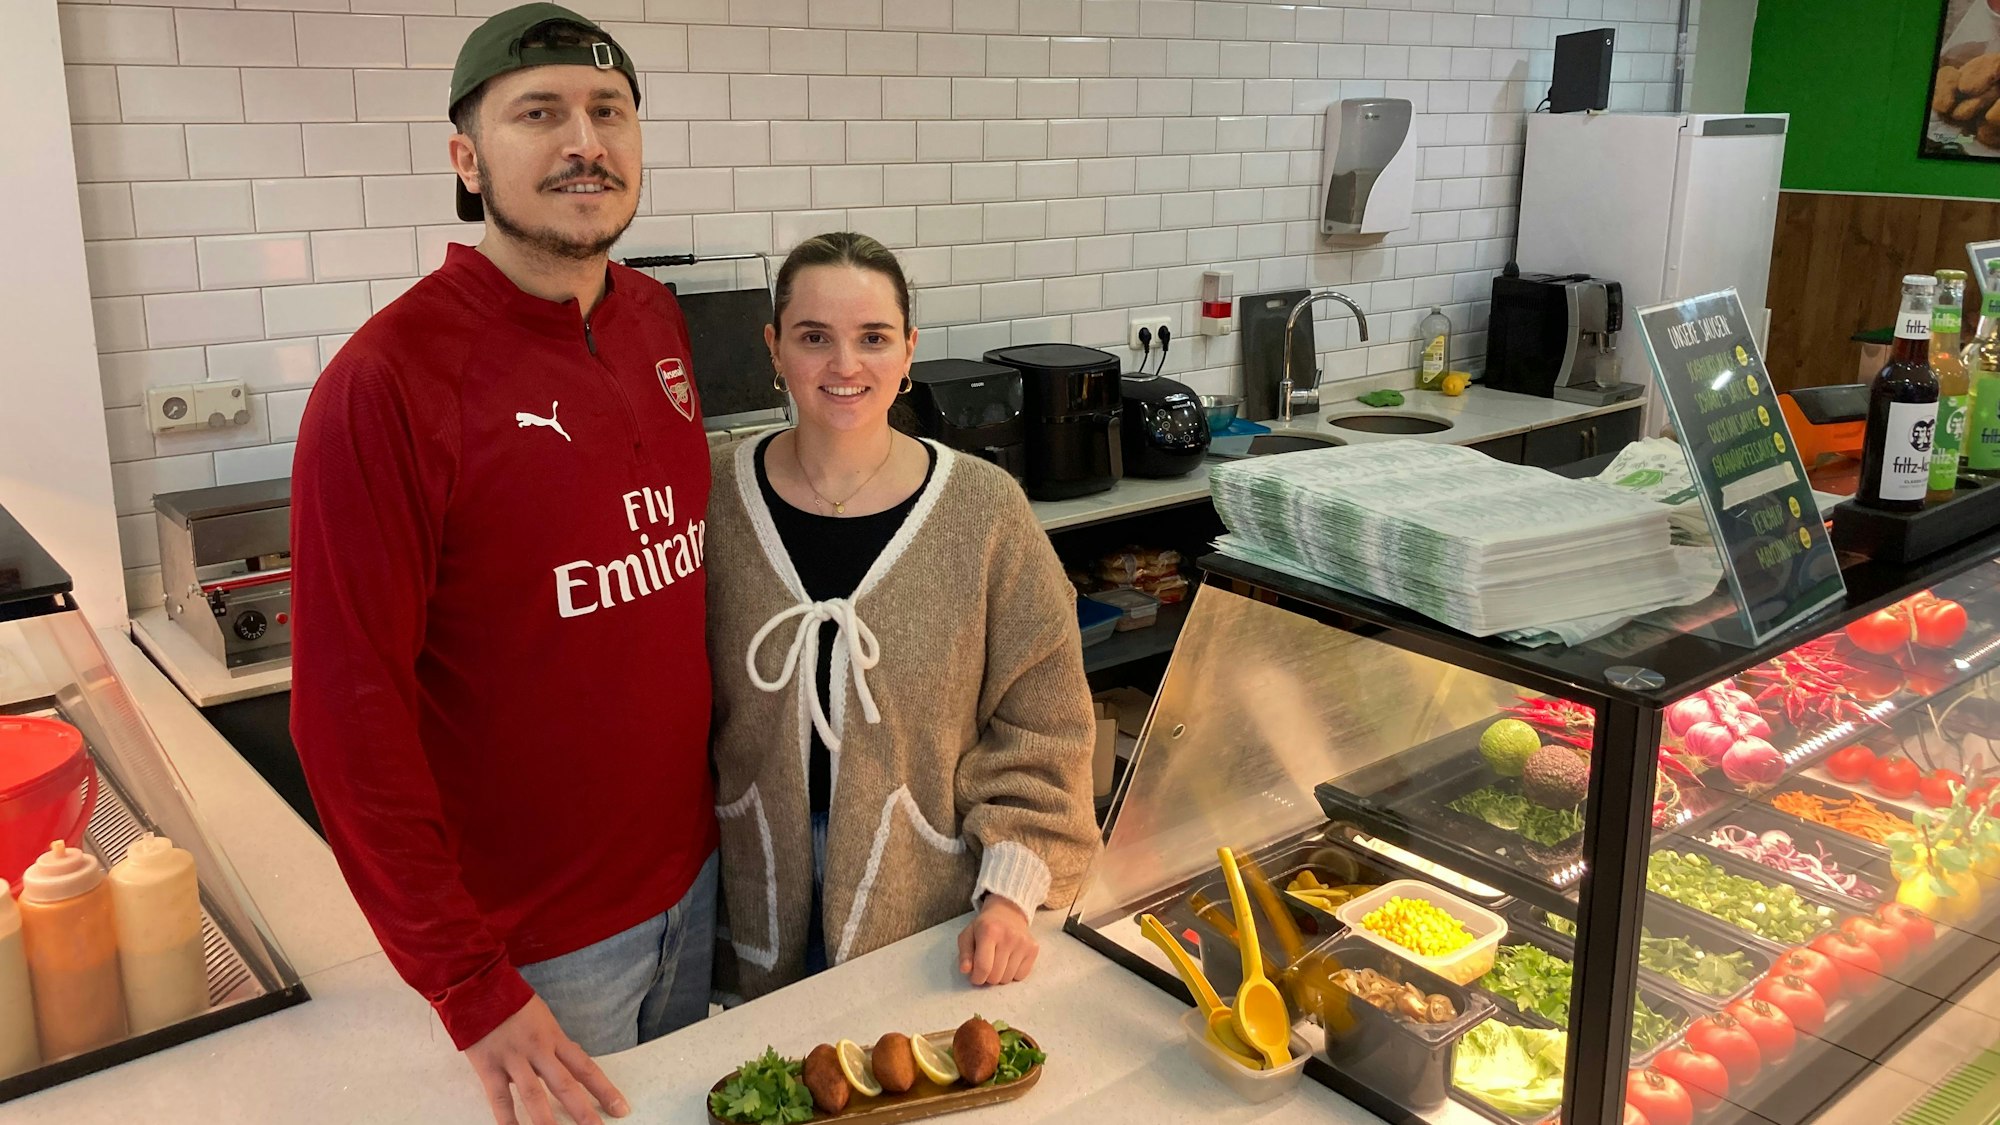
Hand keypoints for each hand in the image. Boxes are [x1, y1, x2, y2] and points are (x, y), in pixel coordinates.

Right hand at [464, 995, 628, 1124]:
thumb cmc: (512, 1003)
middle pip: (565, 1084)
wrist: (479, 986)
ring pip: (534, 1094)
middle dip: (583, 1110)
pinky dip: (507, 1119)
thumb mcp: (542, 1019)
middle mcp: (538, 1049)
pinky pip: (500, 1098)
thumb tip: (563, 1073)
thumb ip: (551, 1047)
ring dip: (546, 1120)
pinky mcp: (489, 1066)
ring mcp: (513, 1058)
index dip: (604, 1089)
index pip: (585, 1067)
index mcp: (554, 1037)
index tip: (620, 1109)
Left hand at [957, 895, 1037, 985]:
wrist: (1008, 912)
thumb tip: (965, 970)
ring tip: (998, 962)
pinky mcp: (1033, 948)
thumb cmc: (985, 927)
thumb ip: (964, 954)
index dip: (977, 978)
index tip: (975, 977)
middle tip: (987, 966)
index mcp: (989, 931)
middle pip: (995, 976)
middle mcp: (1009, 936)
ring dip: (1000, 976)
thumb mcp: (968, 935)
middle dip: (988, 977)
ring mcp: (1023, 943)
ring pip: (1008, 978)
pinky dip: (1013, 974)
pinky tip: (1009, 961)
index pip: (983, 967)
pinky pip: (1021, 976)